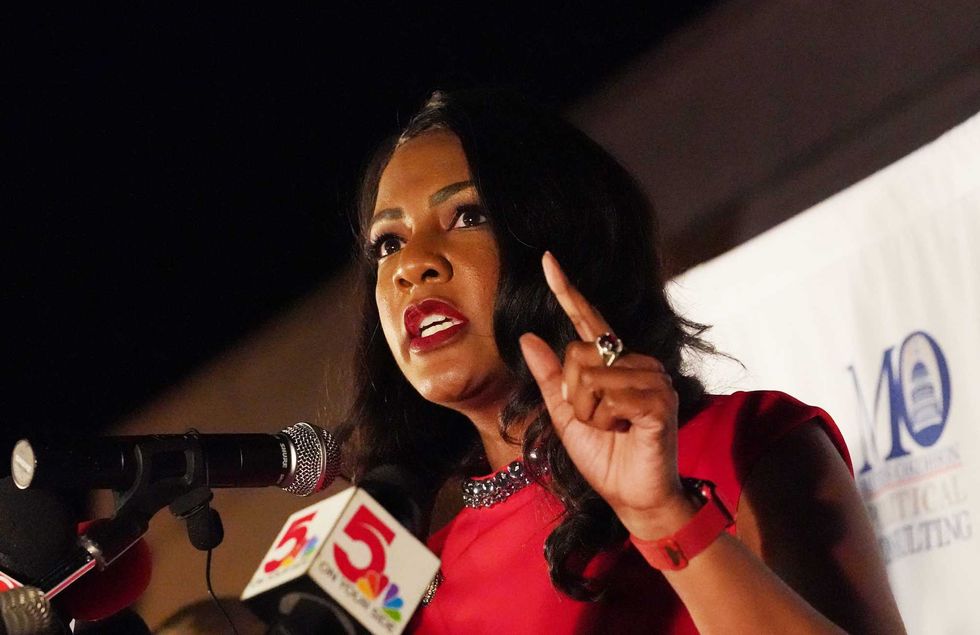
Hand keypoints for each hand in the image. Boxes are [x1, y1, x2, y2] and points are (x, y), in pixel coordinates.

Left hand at [519, 252, 695, 539]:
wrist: (632, 498)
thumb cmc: (604, 458)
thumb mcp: (565, 415)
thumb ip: (549, 377)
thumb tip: (528, 337)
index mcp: (613, 363)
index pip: (588, 319)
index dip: (567, 289)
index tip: (547, 258)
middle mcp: (637, 362)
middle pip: (577, 353)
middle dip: (572, 395)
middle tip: (595, 422)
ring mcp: (653, 379)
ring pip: (590, 377)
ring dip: (588, 413)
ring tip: (612, 430)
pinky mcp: (660, 401)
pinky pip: (610, 397)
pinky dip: (605, 421)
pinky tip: (624, 433)